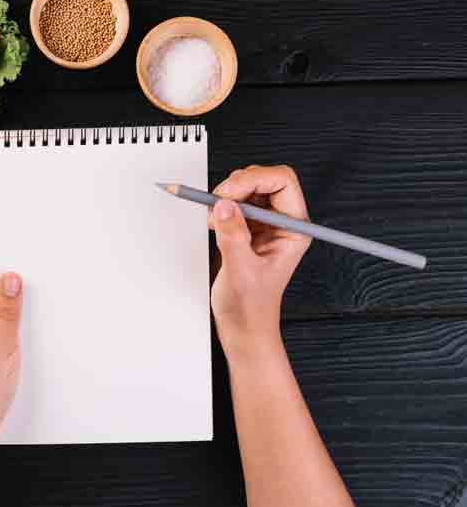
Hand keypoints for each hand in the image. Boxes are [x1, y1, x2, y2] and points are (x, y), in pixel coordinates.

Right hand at [209, 165, 310, 363]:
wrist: (243, 326)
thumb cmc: (252, 308)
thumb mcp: (241, 272)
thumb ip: (233, 237)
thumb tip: (223, 206)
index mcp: (293, 230)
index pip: (282, 183)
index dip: (255, 180)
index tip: (229, 193)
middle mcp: (281, 223)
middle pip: (263, 179)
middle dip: (237, 185)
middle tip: (218, 202)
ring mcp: (264, 224)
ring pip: (247, 187)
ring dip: (226, 195)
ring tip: (214, 217)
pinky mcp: (246, 228)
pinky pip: (233, 202)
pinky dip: (218, 206)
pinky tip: (213, 223)